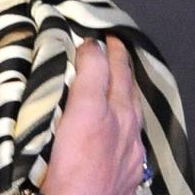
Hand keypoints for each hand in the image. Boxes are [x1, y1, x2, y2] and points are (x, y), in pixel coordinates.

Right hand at [40, 36, 144, 194]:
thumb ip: (90, 76)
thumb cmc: (73, 170)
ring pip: (130, 110)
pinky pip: (130, 134)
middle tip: (112, 46)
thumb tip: (93, 47)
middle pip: (125, 87)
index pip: (109, 68)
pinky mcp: (127, 170)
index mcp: (113, 111)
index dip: (103, 48)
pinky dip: (123, 117)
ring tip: (116, 77)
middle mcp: (126, 129)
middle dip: (119, 64)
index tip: (97, 34)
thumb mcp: (81, 112)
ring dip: (123, 89)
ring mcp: (128, 151)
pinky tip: (118, 123)